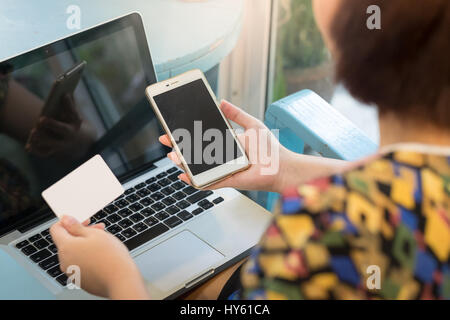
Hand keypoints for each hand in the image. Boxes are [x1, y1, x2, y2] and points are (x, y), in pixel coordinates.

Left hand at [26, 95, 83, 156]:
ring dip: (43, 139)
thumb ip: (70, 105)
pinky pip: (45, 153)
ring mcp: (63, 144)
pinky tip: (28, 146)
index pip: (74, 112)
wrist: (82, 143)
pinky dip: (36, 151)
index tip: (64, 94)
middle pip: (63, 130)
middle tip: (41, 119)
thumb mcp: (74, 114)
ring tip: (33, 132)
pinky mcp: (55, 151)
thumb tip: (65, 92)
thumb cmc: (73, 123)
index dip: (69, 104)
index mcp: (76, 123)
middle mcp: (71, 134)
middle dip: (53, 124)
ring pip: (53, 143)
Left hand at [50, 216, 148, 298]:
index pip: (56, 229)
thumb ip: (76, 226)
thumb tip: (65, 220)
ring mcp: (72, 273)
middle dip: (81, 234)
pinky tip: (101, 256)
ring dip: (85, 245)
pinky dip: (88, 258)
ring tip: (103, 243)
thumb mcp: (95, 234)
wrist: (121, 280)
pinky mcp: (80, 280)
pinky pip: (80, 265)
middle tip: (98, 230)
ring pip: (74, 253)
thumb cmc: (110, 257)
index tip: (81, 221)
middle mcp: (64, 261)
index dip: (68, 222)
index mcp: (66, 247)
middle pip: (67, 242)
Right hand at [159, 100, 292, 192]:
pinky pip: (207, 182)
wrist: (281, 166)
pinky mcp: (226, 181)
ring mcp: (222, 170)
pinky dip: (194, 180)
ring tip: (172, 155)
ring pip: (197, 167)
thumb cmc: (270, 149)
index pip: (202, 137)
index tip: (174, 127)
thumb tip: (221, 101)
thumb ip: (237, 114)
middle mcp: (222, 157)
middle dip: (179, 147)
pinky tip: (183, 175)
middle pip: (195, 152)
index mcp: (226, 143)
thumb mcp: (252, 125)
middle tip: (166, 140)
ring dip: (183, 162)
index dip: (187, 133)